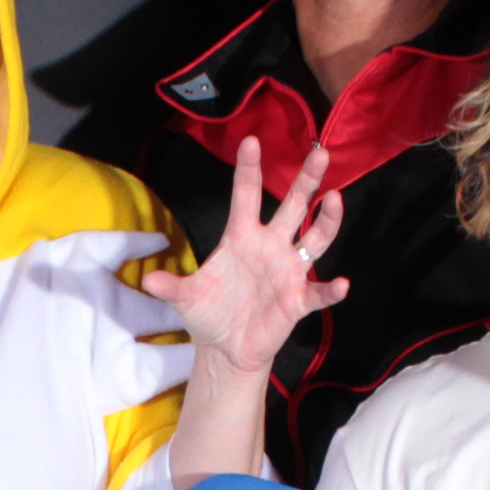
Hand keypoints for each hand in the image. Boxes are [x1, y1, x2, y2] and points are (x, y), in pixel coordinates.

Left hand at [141, 136, 347, 376]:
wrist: (224, 348)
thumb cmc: (208, 313)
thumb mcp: (186, 298)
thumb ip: (171, 286)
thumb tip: (148, 280)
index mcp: (242, 236)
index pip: (246, 195)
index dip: (249, 169)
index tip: (251, 141)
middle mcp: (270, 247)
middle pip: (294, 206)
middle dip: (307, 180)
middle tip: (320, 152)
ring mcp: (287, 272)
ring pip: (315, 239)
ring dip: (327, 220)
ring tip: (334, 199)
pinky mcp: (297, 300)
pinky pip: (319, 293)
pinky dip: (331, 290)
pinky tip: (341, 284)